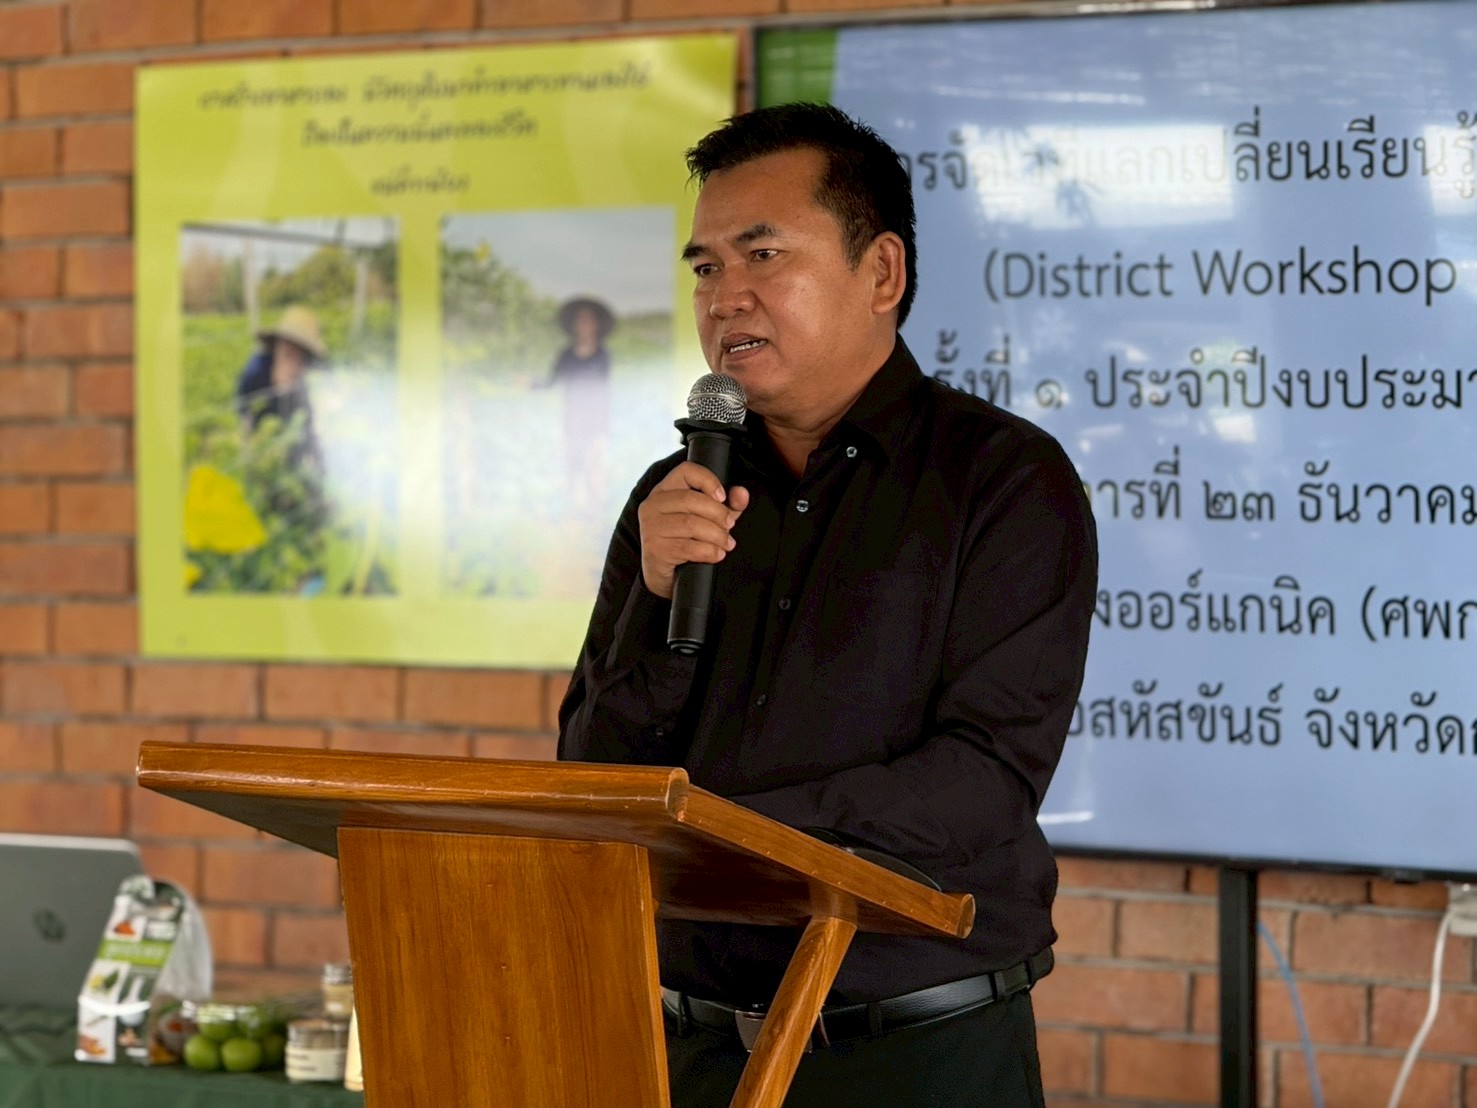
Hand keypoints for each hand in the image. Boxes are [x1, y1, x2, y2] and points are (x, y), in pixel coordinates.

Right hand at [637, 461, 748, 599]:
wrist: (662, 572)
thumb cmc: (685, 539)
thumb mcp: (708, 518)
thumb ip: (727, 505)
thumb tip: (742, 493)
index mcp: (665, 489)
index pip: (686, 470)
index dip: (708, 480)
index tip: (722, 497)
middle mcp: (653, 504)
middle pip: (691, 499)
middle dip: (718, 514)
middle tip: (730, 526)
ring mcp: (651, 526)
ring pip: (691, 524)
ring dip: (717, 535)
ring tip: (726, 544)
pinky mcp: (655, 549)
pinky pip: (688, 547)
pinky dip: (709, 551)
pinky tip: (716, 555)